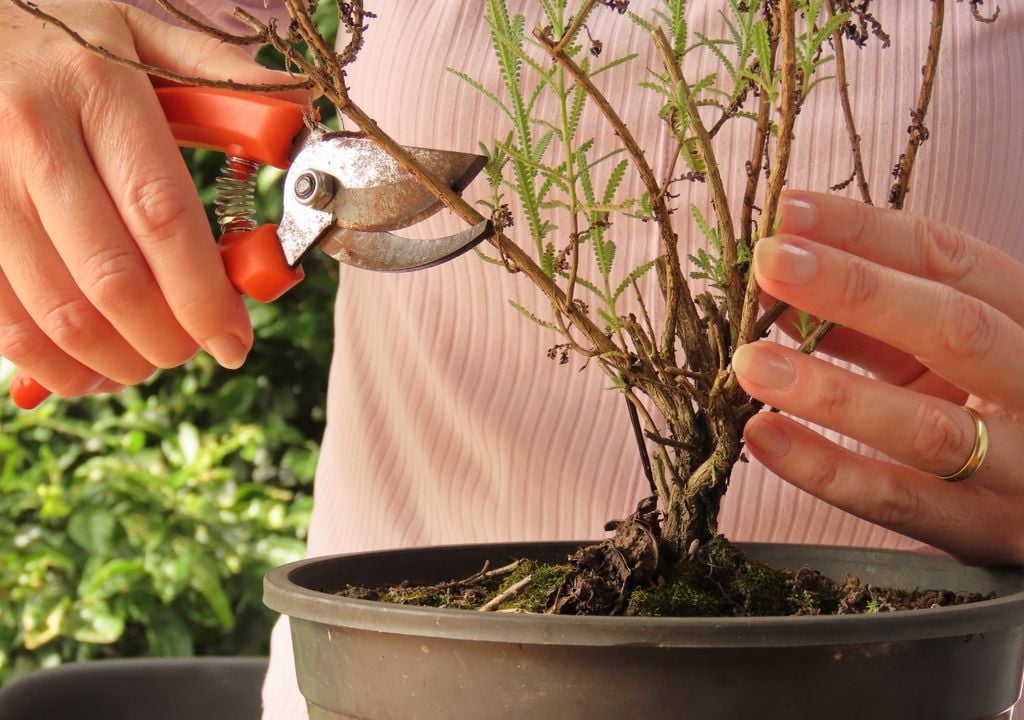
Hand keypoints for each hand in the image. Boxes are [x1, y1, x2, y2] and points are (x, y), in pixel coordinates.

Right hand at [0, 1, 302, 400]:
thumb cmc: (57, 34)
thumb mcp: (138, 32)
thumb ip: (220, 75)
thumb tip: (297, 113)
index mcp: (97, 92)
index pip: (163, 216)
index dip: (204, 295)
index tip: (234, 339)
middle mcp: (33, 137)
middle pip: (113, 276)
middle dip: (167, 338)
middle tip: (195, 351)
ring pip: (55, 310)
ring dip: (114, 359)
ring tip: (148, 362)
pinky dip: (48, 363)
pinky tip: (86, 367)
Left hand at [732, 190, 1023, 566]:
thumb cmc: (988, 403)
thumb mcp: (949, 348)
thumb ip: (879, 318)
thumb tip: (777, 285)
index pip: (952, 259)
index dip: (866, 231)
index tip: (787, 211)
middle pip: (954, 329)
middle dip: (856, 291)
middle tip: (769, 264)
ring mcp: (1019, 467)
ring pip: (927, 427)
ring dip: (832, 391)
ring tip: (751, 361)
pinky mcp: (984, 531)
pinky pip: (897, 501)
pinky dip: (825, 469)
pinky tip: (763, 435)